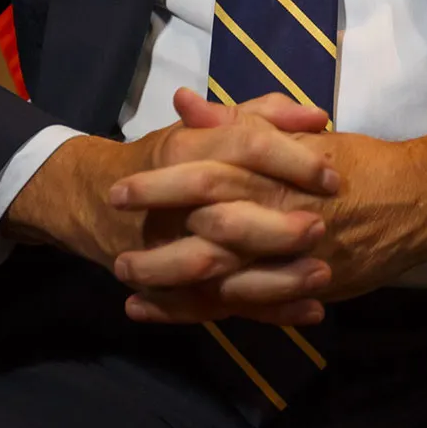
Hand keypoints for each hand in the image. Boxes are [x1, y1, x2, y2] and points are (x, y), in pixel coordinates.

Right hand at [2, 90, 340, 315]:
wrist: (94, 201)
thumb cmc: (164, 159)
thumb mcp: (207, 128)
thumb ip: (260, 115)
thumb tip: (315, 116)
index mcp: (187, 149)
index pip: (245, 147)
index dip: (292, 160)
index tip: (331, 175)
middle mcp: (176, 200)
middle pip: (229, 213)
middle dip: (277, 225)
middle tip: (322, 227)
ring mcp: (171, 250)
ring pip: (222, 269)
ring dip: (274, 277)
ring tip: (321, 276)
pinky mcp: (176, 289)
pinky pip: (221, 306)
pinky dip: (265, 312)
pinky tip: (308, 311)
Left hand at [110, 94, 426, 323]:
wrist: (418, 200)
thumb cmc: (355, 162)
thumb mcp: (297, 134)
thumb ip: (238, 121)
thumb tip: (185, 103)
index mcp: (273, 171)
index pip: (206, 176)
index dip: (159, 186)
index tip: (119, 190)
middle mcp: (279, 216)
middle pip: (205, 233)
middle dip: (156, 244)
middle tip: (113, 248)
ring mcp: (292, 258)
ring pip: (221, 277)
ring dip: (171, 283)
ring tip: (128, 284)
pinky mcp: (302, 288)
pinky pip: (246, 306)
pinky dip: (203, 311)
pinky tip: (164, 312)